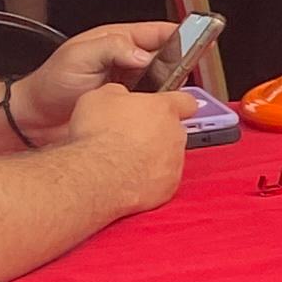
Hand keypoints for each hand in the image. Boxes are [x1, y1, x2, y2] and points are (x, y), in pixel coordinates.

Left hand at [7, 21, 179, 141]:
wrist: (35, 119)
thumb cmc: (50, 83)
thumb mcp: (78, 56)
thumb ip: (112, 48)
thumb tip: (144, 55)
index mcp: (118, 41)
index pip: (158, 33)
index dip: (181, 33)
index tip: (199, 37)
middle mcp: (128, 63)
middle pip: (168, 58)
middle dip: (179, 63)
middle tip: (182, 70)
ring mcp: (131, 86)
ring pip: (164, 83)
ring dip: (169, 89)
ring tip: (168, 93)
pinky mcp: (130, 108)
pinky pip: (154, 106)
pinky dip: (160, 108)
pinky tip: (157, 110)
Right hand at [64, 80, 199, 207]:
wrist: (97, 173)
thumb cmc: (98, 134)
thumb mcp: (99, 97)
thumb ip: (118, 94)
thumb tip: (119, 96)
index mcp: (163, 109)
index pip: (184, 101)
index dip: (174, 103)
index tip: (165, 106)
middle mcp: (175, 135)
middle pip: (172, 131)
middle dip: (154, 133)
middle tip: (127, 137)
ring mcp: (175, 163)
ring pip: (168, 157)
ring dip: (151, 158)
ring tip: (122, 161)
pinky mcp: (168, 187)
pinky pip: (161, 181)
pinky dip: (147, 181)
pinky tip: (125, 180)